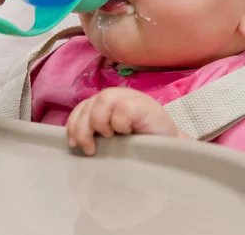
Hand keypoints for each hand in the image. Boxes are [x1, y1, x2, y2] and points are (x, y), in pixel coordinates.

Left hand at [66, 88, 188, 155]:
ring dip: (100, 124)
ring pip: (102, 102)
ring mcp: (130, 97)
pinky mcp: (143, 104)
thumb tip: (74, 142)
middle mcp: (115, 95)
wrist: (171, 147)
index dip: (73, 126)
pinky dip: (121, 124)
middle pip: (88, 106)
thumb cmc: (140, 143)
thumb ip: (95, 131)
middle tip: (90, 149)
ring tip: (112, 137)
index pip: (81, 108)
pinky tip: (129, 132)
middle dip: (83, 130)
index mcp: (105, 102)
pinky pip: (122, 110)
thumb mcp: (113, 136)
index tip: (74, 145)